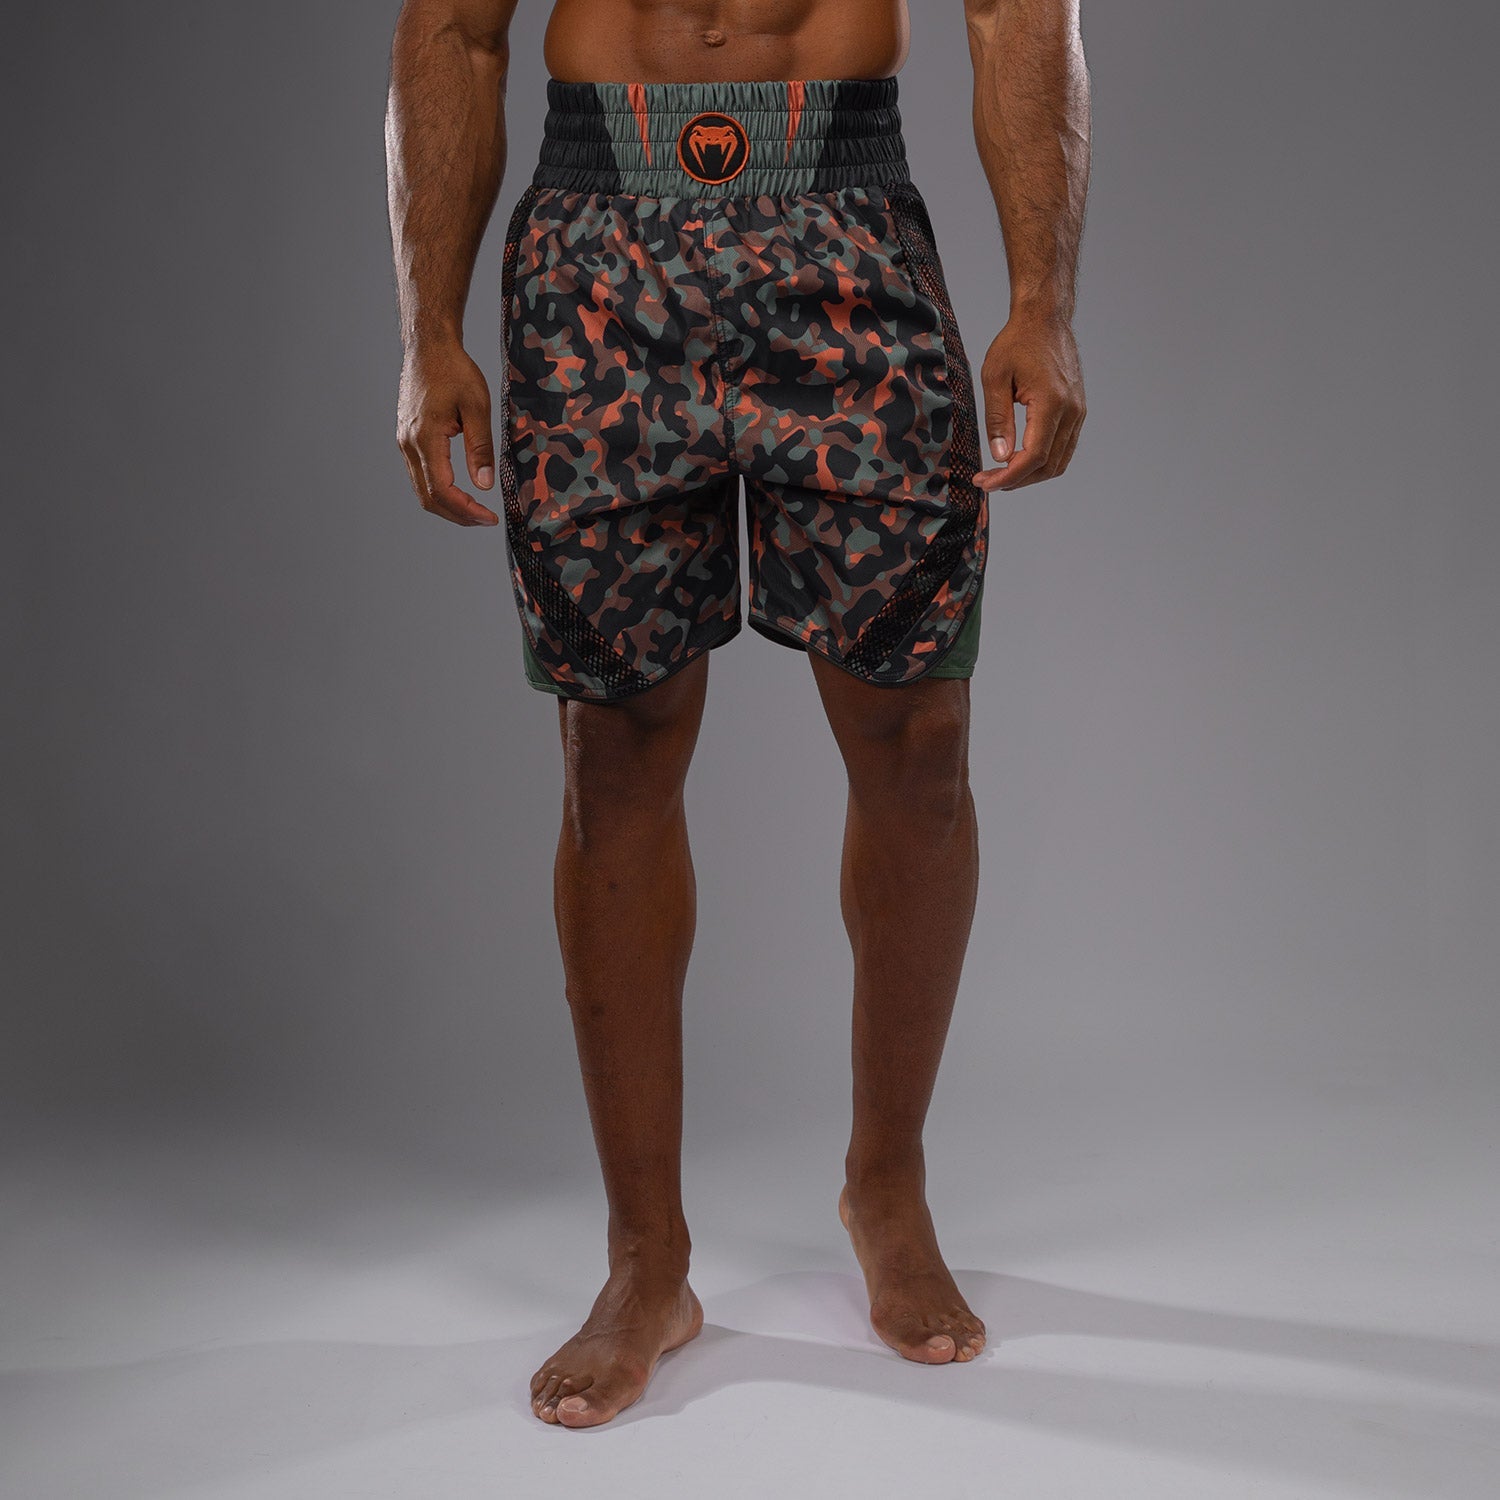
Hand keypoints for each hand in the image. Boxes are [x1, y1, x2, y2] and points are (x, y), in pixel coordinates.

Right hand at [396, 341, 499, 525]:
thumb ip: (480, 448)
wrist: (428, 347)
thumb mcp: (477, 406)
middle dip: (458, 515)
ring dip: (448, 506)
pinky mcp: (406, 438)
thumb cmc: (454, 370)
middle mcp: (408, 444)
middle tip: (485, 520)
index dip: (466, 510)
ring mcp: (404, 442)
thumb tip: (485, 485)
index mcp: (425, 438)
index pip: (442, 490)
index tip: (489, 518)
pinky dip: (439, 490)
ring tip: (476, 510)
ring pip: (422, 490)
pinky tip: (460, 491)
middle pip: (428, 498)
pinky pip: (419, 475)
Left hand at [974, 313, 1085, 491]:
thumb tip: (1000, 456)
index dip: (1009, 476)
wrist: (1045, 319)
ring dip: (1030, 475)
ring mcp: (1078, 412)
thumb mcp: (995, 378)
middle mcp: (1072, 411)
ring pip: (1058, 462)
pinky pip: (1063, 448)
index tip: (986, 483)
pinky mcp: (1077, 411)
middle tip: (988, 481)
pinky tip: (1019, 460)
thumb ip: (997, 419)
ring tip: (1001, 475)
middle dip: (1017, 480)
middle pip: (1047, 466)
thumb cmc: (1018, 342)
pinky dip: (1042, 462)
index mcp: (1052, 402)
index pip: (1034, 456)